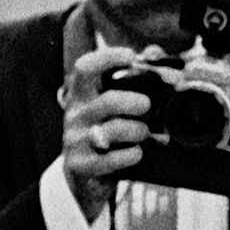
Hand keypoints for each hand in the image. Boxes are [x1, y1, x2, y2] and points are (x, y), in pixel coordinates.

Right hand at [62, 44, 155, 217]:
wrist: (84, 177)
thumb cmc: (106, 134)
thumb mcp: (112, 105)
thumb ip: (132, 78)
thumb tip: (153, 52)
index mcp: (82, 96)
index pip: (85, 68)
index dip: (108, 58)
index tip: (131, 57)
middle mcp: (75, 115)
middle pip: (108, 100)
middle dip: (136, 103)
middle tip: (146, 108)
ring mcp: (75, 140)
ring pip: (113, 130)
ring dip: (138, 132)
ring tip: (143, 135)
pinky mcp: (81, 164)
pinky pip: (113, 159)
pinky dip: (132, 155)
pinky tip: (135, 154)